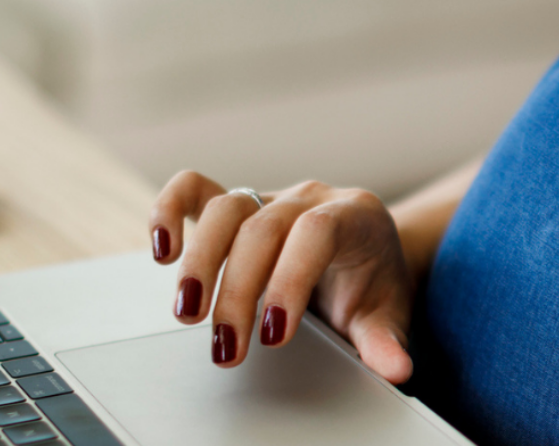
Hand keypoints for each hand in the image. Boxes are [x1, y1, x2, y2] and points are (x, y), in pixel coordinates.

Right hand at [149, 171, 414, 382]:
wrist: (368, 253)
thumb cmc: (375, 283)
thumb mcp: (386, 315)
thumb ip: (386, 341)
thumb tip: (396, 369)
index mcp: (356, 215)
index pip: (317, 233)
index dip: (291, 280)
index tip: (274, 334)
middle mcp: (310, 198)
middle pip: (263, 228)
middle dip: (239, 291)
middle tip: (227, 347)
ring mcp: (272, 196)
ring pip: (225, 208)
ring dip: (200, 261)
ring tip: (188, 313)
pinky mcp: (238, 204)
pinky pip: (195, 190)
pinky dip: (170, 211)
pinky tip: (162, 250)